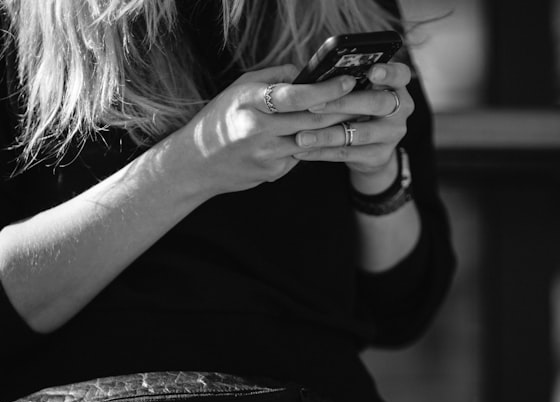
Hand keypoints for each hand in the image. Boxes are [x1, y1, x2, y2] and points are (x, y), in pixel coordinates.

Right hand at [169, 65, 358, 196]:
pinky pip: (300, 155)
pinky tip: (311, 137)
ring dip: (332, 129)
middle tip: (362, 99)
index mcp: (250, 103)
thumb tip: (308, 71)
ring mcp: (267, 155)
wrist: (197, 163)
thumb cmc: (221, 118)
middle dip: (342, 110)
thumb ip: (275, 76)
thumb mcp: (240, 88)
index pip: (297, 96)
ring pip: (311, 140)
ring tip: (349, 116)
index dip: (326, 90)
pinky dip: (308, 144)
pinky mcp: (273, 173)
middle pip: (312, 121)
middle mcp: (259, 130)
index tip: (348, 81)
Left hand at [290, 63, 413, 184]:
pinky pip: (347, 153)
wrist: (371, 148)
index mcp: (396, 85)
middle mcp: (400, 109)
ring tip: (300, 137)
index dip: (387, 72)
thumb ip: (347, 82)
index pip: (400, 74)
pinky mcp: (379, 156)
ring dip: (327, 135)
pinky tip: (302, 151)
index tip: (372, 71)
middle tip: (313, 105)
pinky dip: (322, 152)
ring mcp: (392, 134)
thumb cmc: (357, 107)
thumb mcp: (359, 91)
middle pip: (376, 103)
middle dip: (343, 103)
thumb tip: (314, 78)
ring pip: (360, 133)